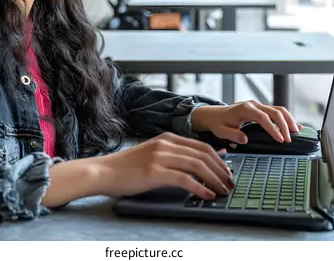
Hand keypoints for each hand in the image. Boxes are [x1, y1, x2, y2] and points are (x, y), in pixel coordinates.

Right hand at [96, 132, 233, 200]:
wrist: (104, 171)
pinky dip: (199, 188)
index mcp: (168, 138)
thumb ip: (177, 154)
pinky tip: (206, 195)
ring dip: (214, 179)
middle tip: (229, 183)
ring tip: (222, 190)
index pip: (202, 146)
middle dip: (221, 170)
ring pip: (197, 165)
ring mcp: (160, 157)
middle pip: (203, 154)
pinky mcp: (155, 172)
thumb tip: (203, 159)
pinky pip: (184, 179)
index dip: (219, 160)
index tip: (228, 173)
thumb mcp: (154, 154)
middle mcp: (166, 144)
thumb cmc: (128, 166)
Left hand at [190, 101, 302, 143]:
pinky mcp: (261, 108)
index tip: (280, 140)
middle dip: (284, 125)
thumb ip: (231, 135)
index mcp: (244, 109)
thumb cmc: (218, 123)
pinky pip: (276, 111)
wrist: (214, 114)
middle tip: (289, 140)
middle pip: (274, 112)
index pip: (262, 118)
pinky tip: (294, 127)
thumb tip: (245, 139)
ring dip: (288, 120)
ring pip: (278, 109)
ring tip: (296, 132)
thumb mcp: (220, 131)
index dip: (272, 128)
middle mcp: (253, 104)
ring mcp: (258, 105)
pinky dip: (286, 118)